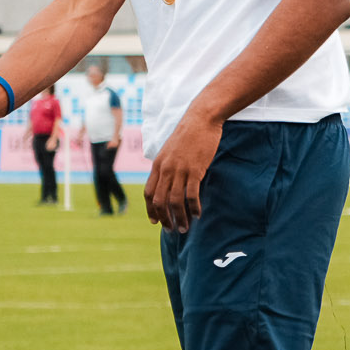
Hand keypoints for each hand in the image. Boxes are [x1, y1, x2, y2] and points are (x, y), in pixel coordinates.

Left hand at [143, 109, 221, 232]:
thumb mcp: (170, 150)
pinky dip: (193, 207)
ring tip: (185, 228)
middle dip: (164, 218)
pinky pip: (191, 194)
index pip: (149, 193)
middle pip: (160, 200)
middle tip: (172, 230)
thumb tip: (168, 181)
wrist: (201, 119)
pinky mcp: (195, 169)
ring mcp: (179, 170)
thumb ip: (167, 166)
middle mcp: (165, 169)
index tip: (155, 221)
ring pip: (175, 201)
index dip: (151, 209)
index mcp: (158, 165)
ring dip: (179, 217)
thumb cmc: (188, 134)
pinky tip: (197, 214)